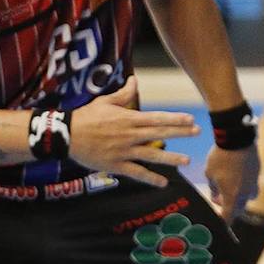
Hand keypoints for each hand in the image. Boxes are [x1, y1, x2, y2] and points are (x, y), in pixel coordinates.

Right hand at [68, 76, 198, 187]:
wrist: (66, 135)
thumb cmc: (85, 116)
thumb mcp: (105, 101)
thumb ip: (123, 94)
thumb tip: (135, 80)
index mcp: (128, 119)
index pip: (157, 118)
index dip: (175, 119)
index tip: (190, 119)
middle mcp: (129, 135)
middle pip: (159, 134)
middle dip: (180, 133)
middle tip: (197, 132)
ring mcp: (124, 151)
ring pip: (151, 155)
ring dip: (170, 158)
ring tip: (186, 161)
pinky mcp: (116, 165)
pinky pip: (136, 172)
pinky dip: (150, 178)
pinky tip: (163, 182)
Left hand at [204, 143, 259, 223]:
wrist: (237, 138)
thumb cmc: (220, 157)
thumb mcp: (210, 174)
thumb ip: (213, 189)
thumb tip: (216, 197)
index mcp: (232, 196)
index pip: (228, 217)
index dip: (222, 223)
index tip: (218, 224)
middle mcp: (245, 193)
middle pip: (239, 209)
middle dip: (229, 209)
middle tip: (219, 201)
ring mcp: (253, 183)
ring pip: (248, 198)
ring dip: (239, 198)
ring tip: (230, 189)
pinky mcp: (257, 173)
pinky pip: (251, 185)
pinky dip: (244, 186)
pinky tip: (236, 176)